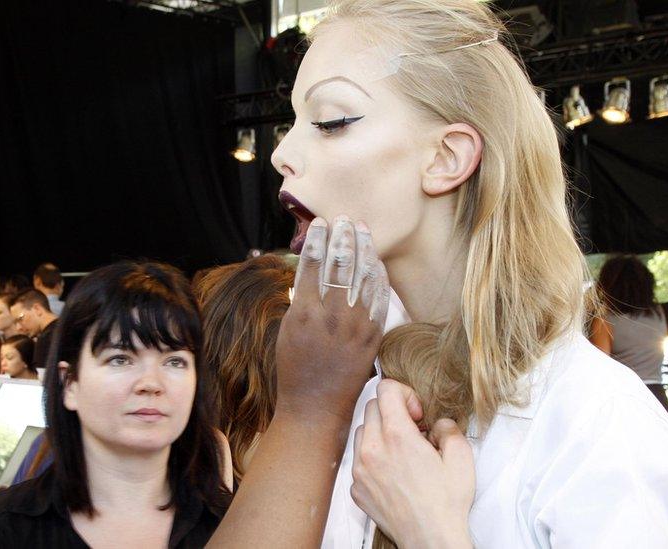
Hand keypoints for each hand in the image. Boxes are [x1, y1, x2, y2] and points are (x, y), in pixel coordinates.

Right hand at [275, 215, 390, 425]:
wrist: (317, 406)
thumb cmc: (295, 369)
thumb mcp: (287, 331)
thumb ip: (299, 301)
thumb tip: (307, 273)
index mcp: (304, 313)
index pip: (312, 265)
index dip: (316, 240)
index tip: (319, 223)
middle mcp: (331, 317)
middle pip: (340, 265)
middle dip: (342, 237)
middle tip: (344, 218)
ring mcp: (356, 326)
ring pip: (363, 276)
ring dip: (363, 248)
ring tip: (361, 229)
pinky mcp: (373, 336)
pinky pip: (380, 298)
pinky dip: (378, 276)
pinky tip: (375, 261)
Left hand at [352, 380, 473, 548]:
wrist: (430, 538)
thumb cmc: (446, 502)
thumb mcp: (461, 457)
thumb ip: (448, 428)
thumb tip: (437, 424)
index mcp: (397, 437)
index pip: (386, 390)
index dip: (405, 395)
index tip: (416, 414)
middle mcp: (372, 449)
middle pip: (372, 408)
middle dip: (393, 412)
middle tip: (413, 432)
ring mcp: (360, 469)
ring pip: (361, 432)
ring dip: (380, 433)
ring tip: (402, 452)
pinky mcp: (355, 487)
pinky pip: (358, 459)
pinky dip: (372, 458)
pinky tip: (393, 473)